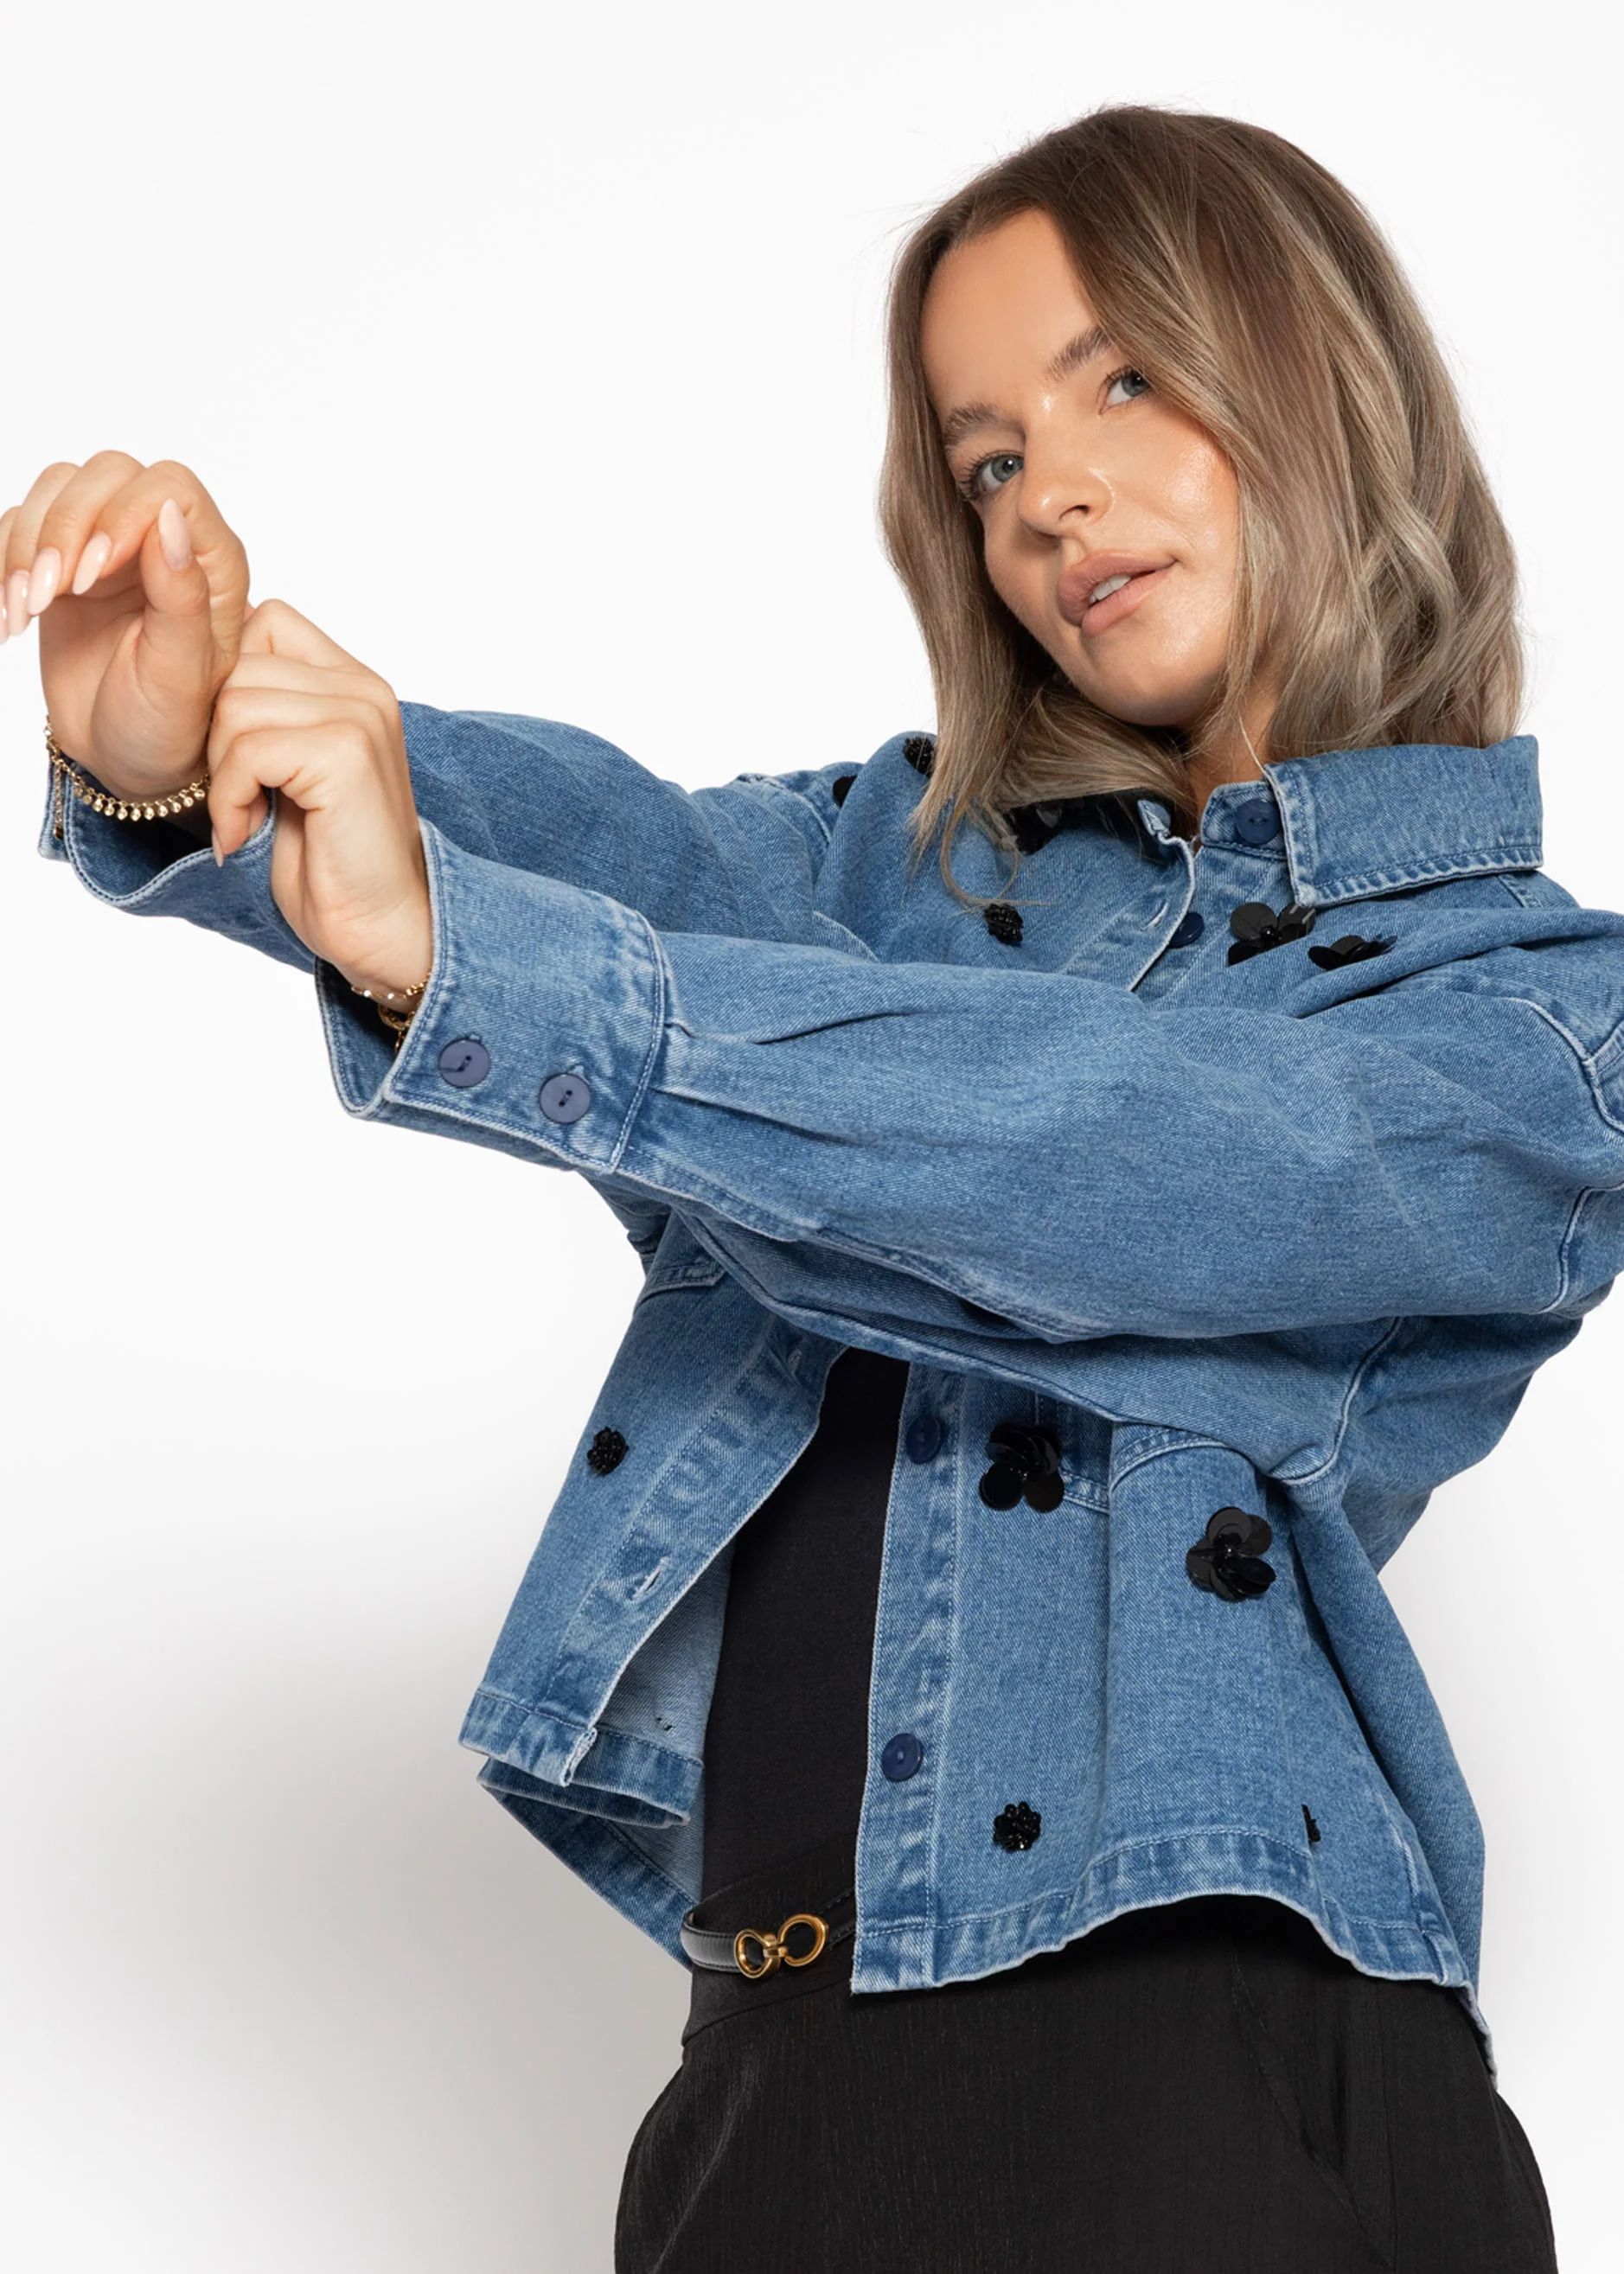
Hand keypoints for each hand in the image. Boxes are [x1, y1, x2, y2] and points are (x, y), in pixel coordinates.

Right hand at [1, 453, 249, 801]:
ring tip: (27, 611)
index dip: (123, 515)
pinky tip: (13, 615)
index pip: (170, 488)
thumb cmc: (168, 723)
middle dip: (66, 527)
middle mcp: (164, 541)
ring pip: (59, 487)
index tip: (91, 577)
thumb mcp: (180, 675)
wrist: (126, 755)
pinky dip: (3, 561)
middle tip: (51, 595)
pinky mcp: (65, 557)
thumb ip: (183, 598)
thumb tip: (171, 520)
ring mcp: (112, 544)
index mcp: (211, 562)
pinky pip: (21, 521)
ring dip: (28, 545)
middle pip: (108, 474)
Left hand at [209, 599, 432, 1000]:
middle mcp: (365, 690)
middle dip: (216, 736)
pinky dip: (231, 798)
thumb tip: (205, 662)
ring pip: (235, 705)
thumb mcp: (290, 767)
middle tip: (238, 797)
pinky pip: (247, 749)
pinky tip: (247, 832)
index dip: (229, 680)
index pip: (264, 621)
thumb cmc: (330, 861)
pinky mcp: (345, 755)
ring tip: (246, 817)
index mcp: (355, 683)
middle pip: (239, 665)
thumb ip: (267, 710)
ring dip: (221, 773)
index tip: (239, 753)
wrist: (379, 927)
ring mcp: (360, 718)